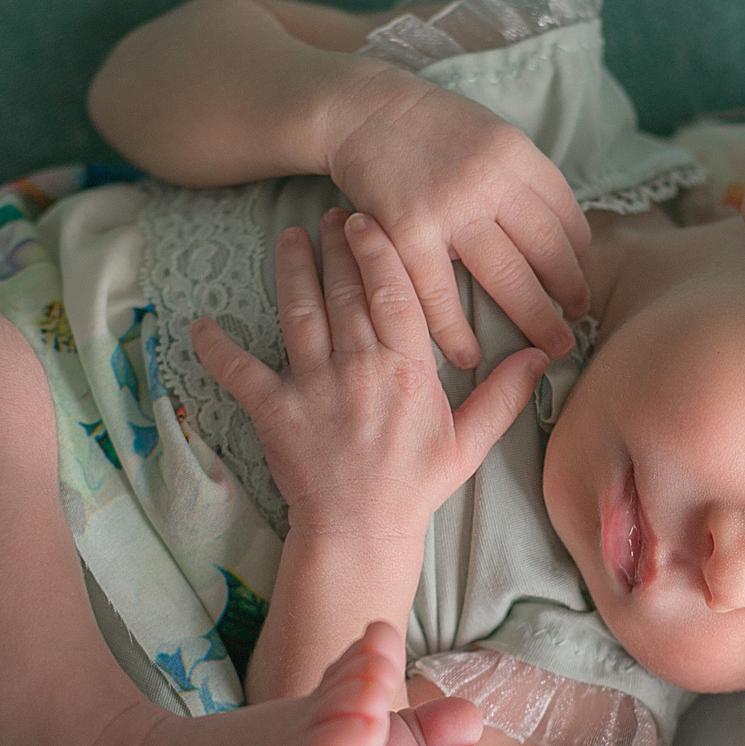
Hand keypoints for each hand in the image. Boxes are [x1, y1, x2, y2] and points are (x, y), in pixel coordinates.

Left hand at [192, 207, 546, 545]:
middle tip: (331, 214)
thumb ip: (504, 395)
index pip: (395, 294)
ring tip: (290, 237)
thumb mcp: (469, 443)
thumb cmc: (414, 488)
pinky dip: (217, 346)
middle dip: (336, 247)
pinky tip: (200, 323)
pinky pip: (239, 370)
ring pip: (299, 312)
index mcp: (408, 370)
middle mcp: (359, 368)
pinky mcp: (273, 410)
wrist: (360, 532)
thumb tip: (544, 355)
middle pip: (345, 291)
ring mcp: (312, 386)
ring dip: (292, 269)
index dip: (379, 251)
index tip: (368, 220)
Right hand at [321, 67, 591, 363]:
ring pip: (508, 276)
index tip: (577, 281)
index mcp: (516, 153)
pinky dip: (457, 333)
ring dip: (536, 318)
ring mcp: (450, 207)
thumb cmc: (429, 129)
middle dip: (570, 294)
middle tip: (578, 325)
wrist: (361, 110)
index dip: (578, 256)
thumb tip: (560, 234)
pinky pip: (439, 295)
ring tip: (552, 346)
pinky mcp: (407, 233)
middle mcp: (491, 179)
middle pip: (549, 250)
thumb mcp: (489, 135)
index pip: (567, 215)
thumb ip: (521, 178)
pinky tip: (470, 356)